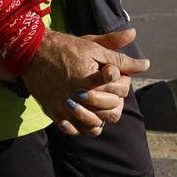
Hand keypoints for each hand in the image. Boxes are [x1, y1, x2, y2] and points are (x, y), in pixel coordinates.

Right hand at [23, 28, 149, 136]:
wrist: (31, 51)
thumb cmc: (64, 46)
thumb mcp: (93, 46)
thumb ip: (120, 57)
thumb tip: (145, 64)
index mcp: (93, 79)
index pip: (122, 91)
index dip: (123, 82)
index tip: (113, 74)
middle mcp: (80, 96)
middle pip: (112, 111)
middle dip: (114, 100)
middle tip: (107, 89)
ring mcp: (67, 107)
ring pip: (95, 125)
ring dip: (101, 116)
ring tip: (98, 105)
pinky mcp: (55, 113)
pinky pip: (75, 130)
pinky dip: (82, 126)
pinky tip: (84, 115)